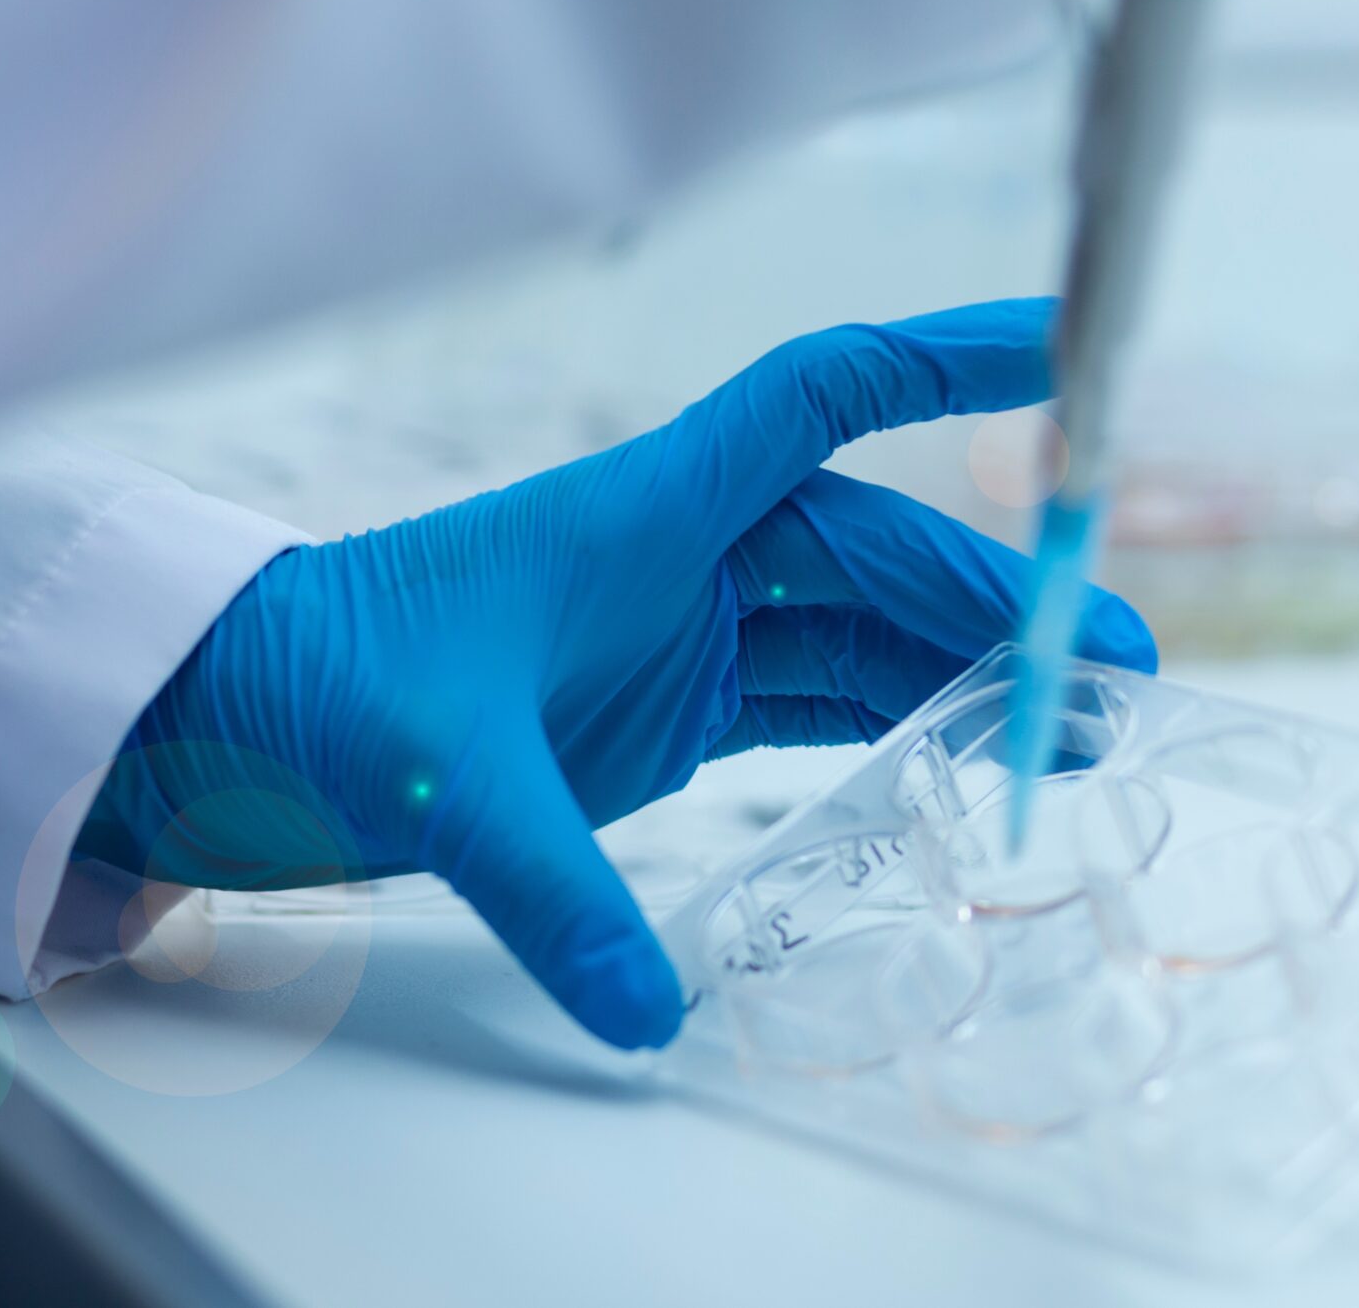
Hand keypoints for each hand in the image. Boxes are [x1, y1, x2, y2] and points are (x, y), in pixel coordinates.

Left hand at [77, 298, 1155, 1047]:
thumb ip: (552, 888)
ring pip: (860, 628)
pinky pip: (813, 698)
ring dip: (965, 669)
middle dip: (1003, 600)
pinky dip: (893, 722)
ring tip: (1077, 729)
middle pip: (877, 546)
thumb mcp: (438, 779)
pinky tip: (966, 758)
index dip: (949, 359)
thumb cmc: (323, 684)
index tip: (1070, 348)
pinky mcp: (669, 703)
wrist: (239, 708)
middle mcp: (682, 551)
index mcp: (645, 506)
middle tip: (1119, 672)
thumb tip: (644, 1010)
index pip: (824, 394)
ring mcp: (682, 628)